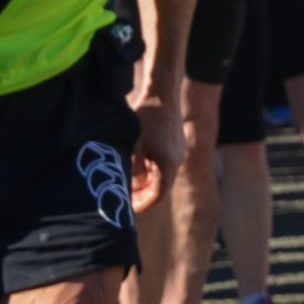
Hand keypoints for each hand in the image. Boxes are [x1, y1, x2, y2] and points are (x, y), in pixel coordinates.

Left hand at [125, 93, 187, 213]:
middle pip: (161, 187)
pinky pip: (164, 164)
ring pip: (162, 175)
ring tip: (128, 182)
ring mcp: (178, 152)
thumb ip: (133, 169)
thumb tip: (132, 187)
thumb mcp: (134, 145)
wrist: (161, 95)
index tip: (129, 208)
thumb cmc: (145, 118)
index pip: (158, 195)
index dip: (143, 204)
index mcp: (168, 163)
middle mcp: (177, 160)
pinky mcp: (176, 145)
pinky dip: (151, 169)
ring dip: (146, 182)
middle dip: (143, 195)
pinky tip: (137, 163)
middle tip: (125, 197)